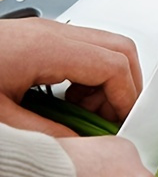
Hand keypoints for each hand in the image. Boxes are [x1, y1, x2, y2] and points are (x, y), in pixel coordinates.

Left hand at [0, 18, 142, 136]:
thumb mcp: (0, 116)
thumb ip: (44, 133)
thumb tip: (78, 144)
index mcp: (46, 48)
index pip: (114, 65)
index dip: (126, 96)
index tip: (121, 121)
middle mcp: (51, 33)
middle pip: (120, 49)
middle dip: (127, 85)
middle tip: (115, 115)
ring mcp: (46, 32)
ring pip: (105, 46)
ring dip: (108, 80)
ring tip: (89, 111)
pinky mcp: (39, 37)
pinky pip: (84, 49)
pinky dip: (90, 74)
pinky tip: (70, 98)